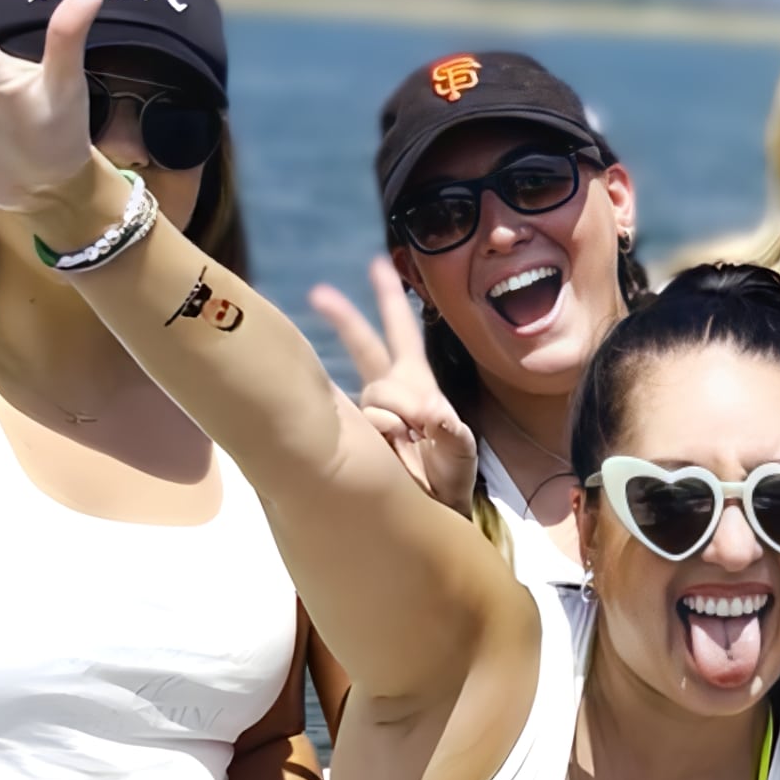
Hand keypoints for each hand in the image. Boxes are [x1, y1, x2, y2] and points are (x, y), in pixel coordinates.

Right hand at [310, 252, 480, 513]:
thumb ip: (453, 435)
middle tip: (319, 292)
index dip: (390, 299)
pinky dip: (370, 431)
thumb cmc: (447, 480)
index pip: (402, 333)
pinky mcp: (352, 438)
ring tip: (408, 443)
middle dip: (345, 318)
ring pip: (369, 397)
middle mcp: (387, 391)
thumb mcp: (460, 456)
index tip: (377, 264)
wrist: (427, 515)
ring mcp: (366, 414)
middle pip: (364, 347)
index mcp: (415, 383)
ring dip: (389, 416)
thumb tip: (435, 414)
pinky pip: (353, 424)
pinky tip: (379, 444)